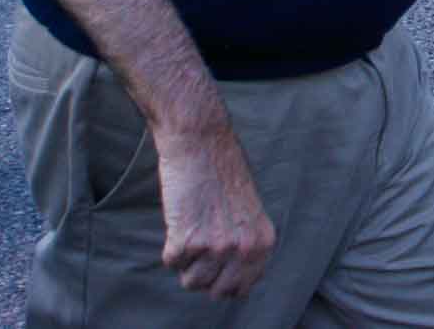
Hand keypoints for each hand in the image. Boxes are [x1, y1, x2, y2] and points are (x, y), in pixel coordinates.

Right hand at [155, 124, 276, 298]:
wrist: (201, 142)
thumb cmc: (223, 171)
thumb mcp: (249, 210)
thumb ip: (246, 244)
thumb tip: (235, 283)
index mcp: (263, 242)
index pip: (242, 288)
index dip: (224, 281)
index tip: (216, 267)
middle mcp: (244, 248)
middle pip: (216, 291)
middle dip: (204, 275)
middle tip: (200, 247)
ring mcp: (216, 246)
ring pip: (190, 281)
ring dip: (186, 260)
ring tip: (192, 227)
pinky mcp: (187, 240)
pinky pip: (171, 262)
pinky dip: (170, 245)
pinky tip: (180, 219)